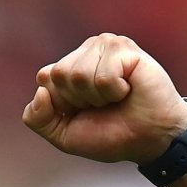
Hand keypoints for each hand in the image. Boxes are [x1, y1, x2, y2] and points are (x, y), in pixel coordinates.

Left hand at [22, 33, 186, 164]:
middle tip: (103, 105)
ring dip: (99, 98)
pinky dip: (114, 92)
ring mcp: (104, 46)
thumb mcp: (64, 136)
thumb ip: (38, 118)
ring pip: (79, 74)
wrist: (148, 140)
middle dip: (79, 100)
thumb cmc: (111, 135)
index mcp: (69, 68)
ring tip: (117, 98)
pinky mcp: (123, 47)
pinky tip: (127, 90)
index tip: (84, 112)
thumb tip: (40, 87)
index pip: (46, 79)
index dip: (63, 105)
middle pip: (60, 75)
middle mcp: (84, 53)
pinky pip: (102, 76)